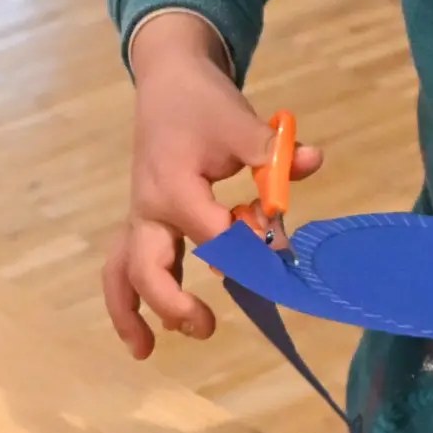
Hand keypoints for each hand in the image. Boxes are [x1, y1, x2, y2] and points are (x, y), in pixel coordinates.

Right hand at [101, 12, 325, 359]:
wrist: (168, 82)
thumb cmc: (205, 104)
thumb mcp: (242, 123)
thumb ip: (273, 153)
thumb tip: (310, 161)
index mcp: (174, 187)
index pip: (211, 234)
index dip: (246, 252)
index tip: (280, 260)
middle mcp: (150, 210)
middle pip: (148, 266)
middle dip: (173, 302)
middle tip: (208, 326)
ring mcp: (143, 219)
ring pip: (122, 271)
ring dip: (130, 312)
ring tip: (145, 350)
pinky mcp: (146, 224)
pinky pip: (127, 266)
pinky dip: (130, 300)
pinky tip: (146, 334)